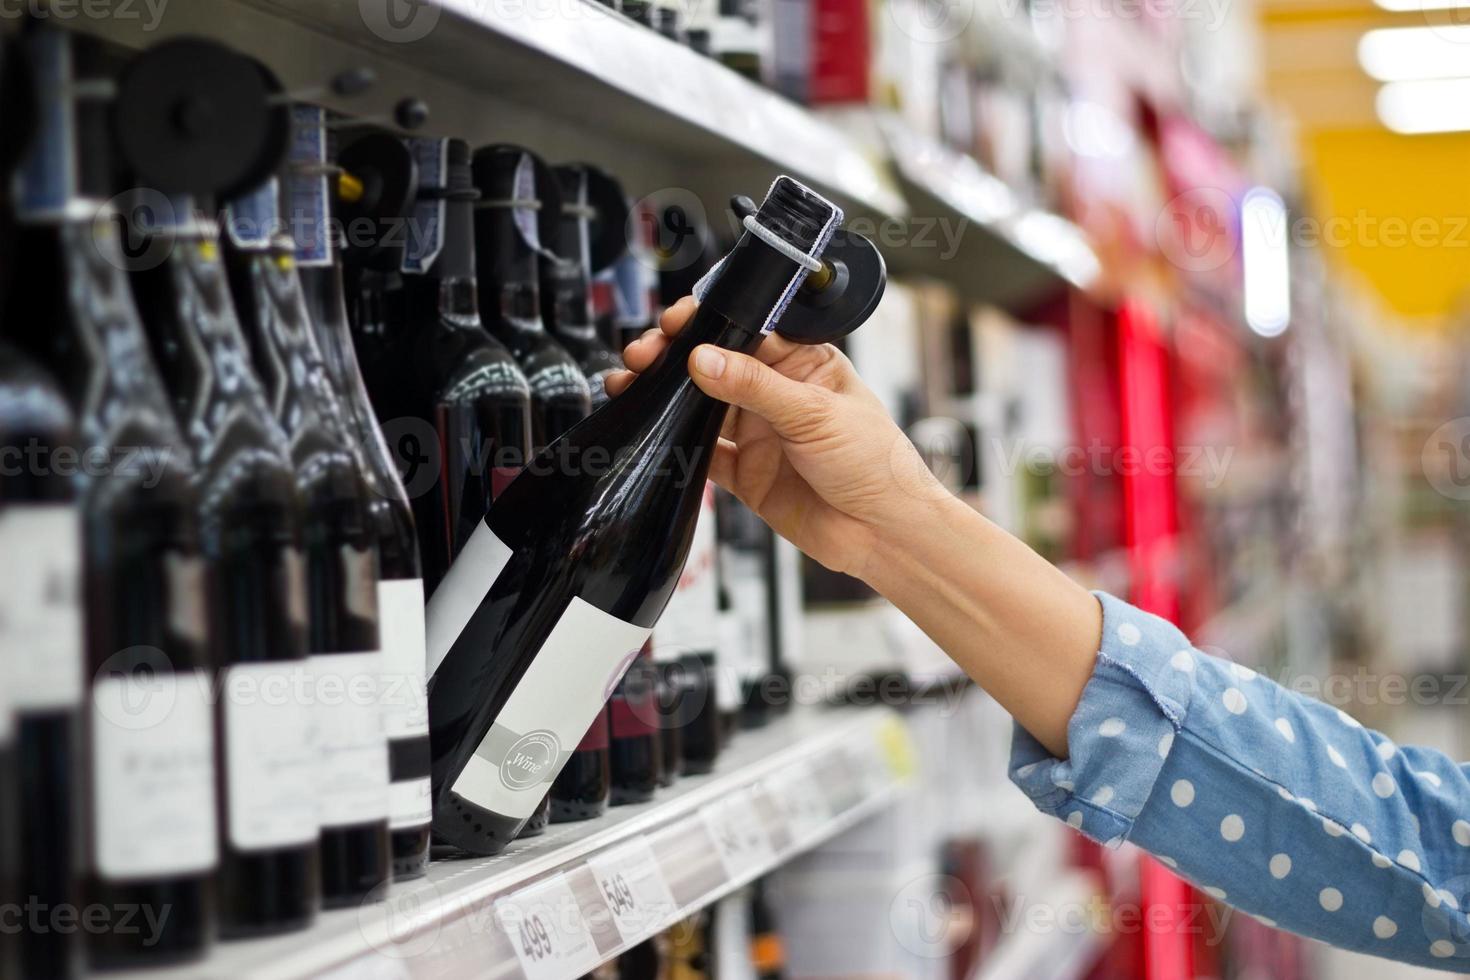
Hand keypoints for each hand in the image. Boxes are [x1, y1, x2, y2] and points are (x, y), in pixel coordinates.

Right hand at [605, 296, 948, 581]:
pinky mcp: (746, 473)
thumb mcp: (815, 413)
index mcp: (803, 363)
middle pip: (714, 365)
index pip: (746, 330)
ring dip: (667, 396)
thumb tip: (704, 357)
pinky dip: (675, 444)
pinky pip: (702, 453)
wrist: (882, 533)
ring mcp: (759, 433)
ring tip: (633, 384)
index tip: (676, 321)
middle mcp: (777, 394)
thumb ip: (755, 386)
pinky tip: (654, 431)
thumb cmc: (876, 463)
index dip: (708, 322)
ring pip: (700, 407)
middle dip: (675, 355)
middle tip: (645, 354)